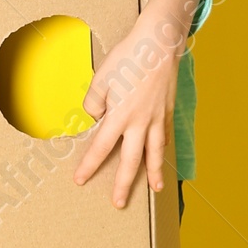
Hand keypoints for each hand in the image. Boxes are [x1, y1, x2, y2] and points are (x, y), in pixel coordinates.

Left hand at [73, 0, 203, 208]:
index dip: (89, 165)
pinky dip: (164, 149)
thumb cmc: (128, 58)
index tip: (80, 180)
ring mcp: (156, 118)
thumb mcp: (101, 78)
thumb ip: (93, 101)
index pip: (101, 147)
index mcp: (119, 116)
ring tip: (156, 188)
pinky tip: (163, 156)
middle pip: (131, 160)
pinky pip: (165, 136)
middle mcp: (140, 123)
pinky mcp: (167, 110)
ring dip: (154, 173)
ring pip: (155, 152)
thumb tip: (95, 117)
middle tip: (119, 202)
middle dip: (124, 184)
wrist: (158, 44)